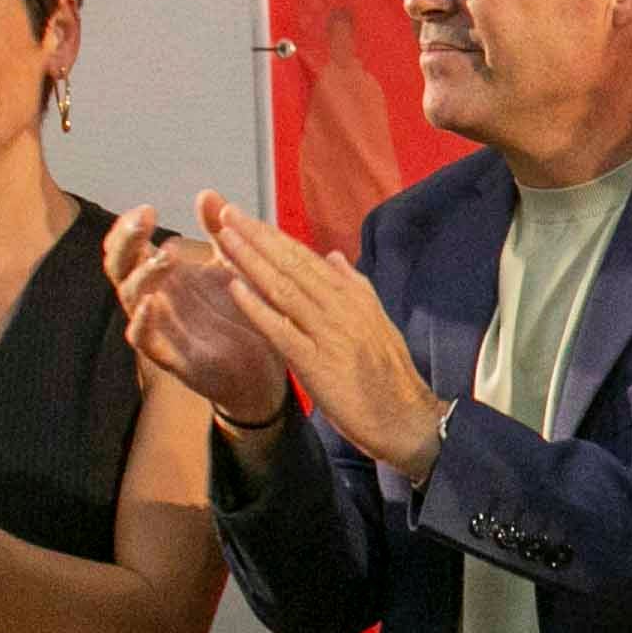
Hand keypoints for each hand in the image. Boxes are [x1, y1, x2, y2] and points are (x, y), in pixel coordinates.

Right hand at [108, 203, 292, 424]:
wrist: (265, 368)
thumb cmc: (239, 315)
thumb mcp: (232, 266)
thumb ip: (218, 232)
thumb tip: (206, 193)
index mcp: (165, 275)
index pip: (130, 247)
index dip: (129, 228)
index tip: (147, 209)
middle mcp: (155, 298)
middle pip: (120, 266)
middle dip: (126, 241)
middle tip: (145, 220)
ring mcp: (160, 327)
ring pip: (130, 298)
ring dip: (143, 275)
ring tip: (166, 256)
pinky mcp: (170, 357)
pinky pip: (142, 340)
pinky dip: (141, 322)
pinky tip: (149, 304)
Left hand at [198, 192, 446, 478]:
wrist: (408, 419)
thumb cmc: (390, 377)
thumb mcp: (376, 322)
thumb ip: (354, 287)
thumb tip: (334, 256)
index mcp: (353, 297)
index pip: (306, 259)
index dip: (274, 237)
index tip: (246, 216)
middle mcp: (341, 307)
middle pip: (292, 265)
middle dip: (257, 238)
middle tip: (226, 212)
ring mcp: (329, 333)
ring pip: (284, 289)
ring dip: (251, 261)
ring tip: (224, 238)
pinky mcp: (317, 363)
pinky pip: (282, 330)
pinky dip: (258, 307)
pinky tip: (235, 288)